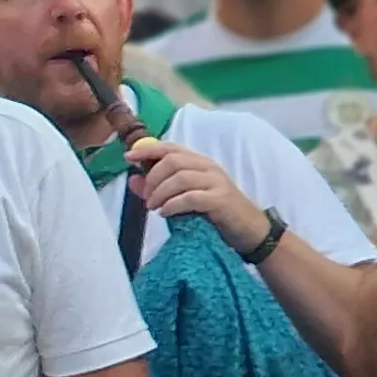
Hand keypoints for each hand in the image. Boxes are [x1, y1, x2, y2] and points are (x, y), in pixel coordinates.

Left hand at [122, 139, 269, 252]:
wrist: (249, 229)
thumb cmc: (214, 213)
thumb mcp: (184, 198)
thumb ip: (158, 188)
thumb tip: (132, 179)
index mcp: (199, 163)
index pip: (171, 147)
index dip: (148, 149)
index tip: (128, 156)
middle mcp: (208, 167)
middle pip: (173, 161)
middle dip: (153, 178)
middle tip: (146, 197)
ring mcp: (216, 182)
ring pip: (180, 177)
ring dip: (160, 193)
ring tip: (154, 207)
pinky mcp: (221, 200)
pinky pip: (191, 197)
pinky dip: (173, 205)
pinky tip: (166, 213)